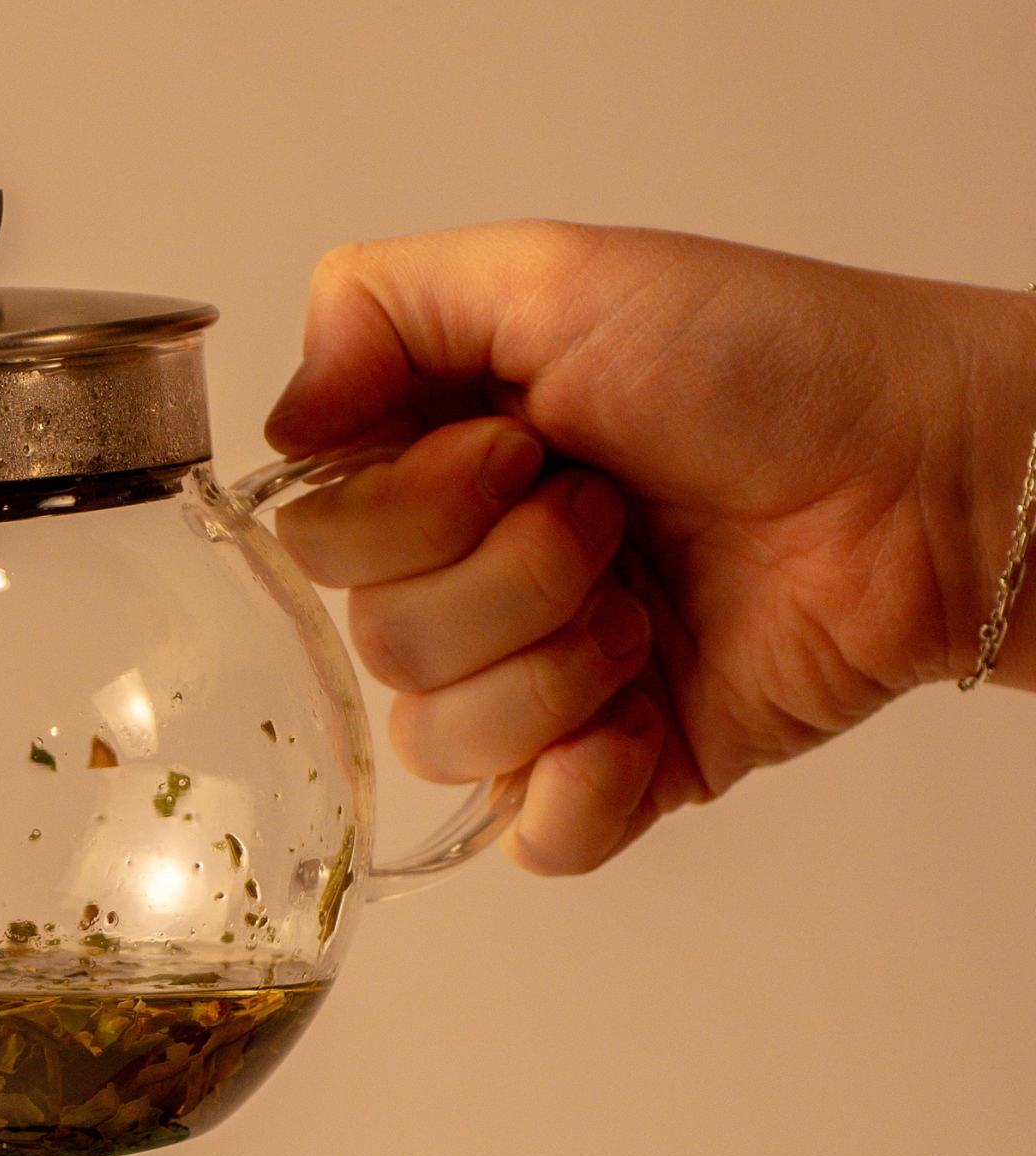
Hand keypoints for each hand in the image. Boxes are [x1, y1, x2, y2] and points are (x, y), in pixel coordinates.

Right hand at [265, 224, 1035, 872]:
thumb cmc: (770, 363)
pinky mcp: (609, 776)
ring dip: (554, 672)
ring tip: (649, 611)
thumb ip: (382, 308)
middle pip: (378, 647)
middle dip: (507, 581)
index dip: (408, 515)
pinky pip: (525, 836)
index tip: (521, 449)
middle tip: (613, 518)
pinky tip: (645, 724)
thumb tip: (277, 429)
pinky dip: (579, 793)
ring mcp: (538, 688)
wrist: (921, 477)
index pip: (322, 546)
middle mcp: (473, 585)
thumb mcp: (557, 276)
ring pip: (439, 745)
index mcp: (440, 476)